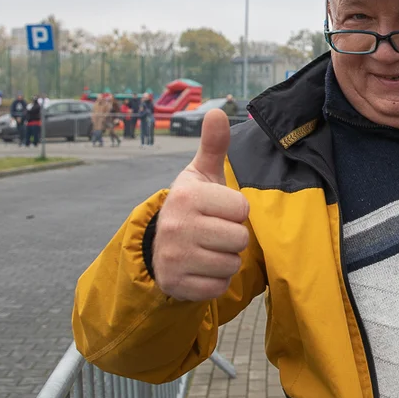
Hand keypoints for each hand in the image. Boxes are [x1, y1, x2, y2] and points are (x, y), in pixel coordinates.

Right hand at [152, 109, 249, 300]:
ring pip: (231, 264)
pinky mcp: (176, 284)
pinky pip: (219, 286)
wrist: (155, 247)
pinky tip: (200, 268)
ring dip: (225, 259)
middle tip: (214, 232)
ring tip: (207, 249)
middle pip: (239, 239)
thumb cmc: (191, 207)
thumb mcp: (199, 175)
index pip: (242, 209)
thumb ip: (213, 146)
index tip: (219, 210)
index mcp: (187, 196)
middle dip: (232, 237)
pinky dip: (215, 280)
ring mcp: (174, 257)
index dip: (236, 211)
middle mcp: (177, 226)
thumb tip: (218, 111)